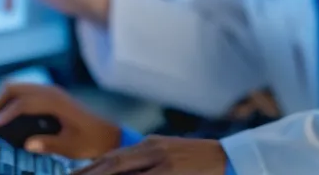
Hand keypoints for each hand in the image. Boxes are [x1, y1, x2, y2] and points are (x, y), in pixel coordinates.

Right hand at [0, 82, 122, 159]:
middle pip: (14, 89)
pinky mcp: (48, 97)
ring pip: (16, 88)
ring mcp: (50, 91)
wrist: (109, 134)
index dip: (3, 115)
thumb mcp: (72, 147)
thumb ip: (50, 144)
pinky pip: (22, 93)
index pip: (23, 103)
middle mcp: (52, 91)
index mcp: (57, 101)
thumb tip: (28, 144)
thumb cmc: (92, 140)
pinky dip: (7, 102)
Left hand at [73, 136, 228, 174]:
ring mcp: (163, 163)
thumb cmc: (198, 161)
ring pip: (123, 172)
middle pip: (111, 164)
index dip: (87, 169)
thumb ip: (145, 163)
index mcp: (150, 145)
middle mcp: (153, 150)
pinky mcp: (172, 172)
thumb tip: (116, 167)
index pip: (111, 158)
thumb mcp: (168, 155)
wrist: (231, 159)